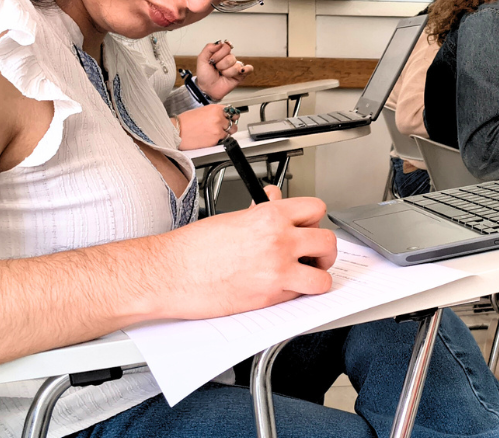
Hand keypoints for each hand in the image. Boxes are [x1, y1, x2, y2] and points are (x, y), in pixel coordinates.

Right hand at [150, 196, 337, 319]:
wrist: (171, 273)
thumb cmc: (193, 247)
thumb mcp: (233, 217)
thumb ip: (262, 211)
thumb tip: (277, 202)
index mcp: (270, 216)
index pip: (316, 209)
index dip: (314, 219)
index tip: (309, 226)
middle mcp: (279, 242)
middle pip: (328, 242)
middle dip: (323, 250)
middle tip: (313, 253)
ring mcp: (277, 271)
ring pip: (323, 277)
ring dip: (317, 276)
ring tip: (305, 275)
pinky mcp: (270, 298)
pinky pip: (299, 296)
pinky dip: (295, 294)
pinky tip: (280, 287)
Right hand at [175, 103, 236, 149]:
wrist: (177, 132)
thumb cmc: (185, 122)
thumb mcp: (202, 111)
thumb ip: (214, 113)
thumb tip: (222, 116)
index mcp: (215, 109)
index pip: (232, 112)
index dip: (231, 116)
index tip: (231, 118)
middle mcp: (218, 118)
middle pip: (233, 123)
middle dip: (229, 125)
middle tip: (224, 127)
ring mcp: (218, 130)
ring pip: (230, 132)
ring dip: (225, 133)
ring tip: (216, 133)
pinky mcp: (215, 141)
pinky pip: (223, 140)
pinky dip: (219, 140)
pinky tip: (210, 138)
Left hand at [195, 41, 252, 100]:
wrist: (207, 89)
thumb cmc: (205, 75)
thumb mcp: (202, 59)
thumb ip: (209, 48)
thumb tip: (220, 42)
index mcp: (221, 53)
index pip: (226, 47)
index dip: (218, 54)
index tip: (212, 60)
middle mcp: (229, 59)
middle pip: (231, 57)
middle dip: (221, 65)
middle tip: (216, 69)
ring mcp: (235, 67)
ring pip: (236, 65)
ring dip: (227, 72)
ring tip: (222, 75)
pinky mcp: (241, 75)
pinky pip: (249, 69)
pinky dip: (246, 69)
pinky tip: (241, 71)